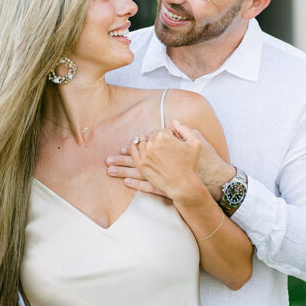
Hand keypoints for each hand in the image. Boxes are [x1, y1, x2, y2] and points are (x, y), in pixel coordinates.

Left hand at [108, 121, 234, 199]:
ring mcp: (149, 165)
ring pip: (131, 165)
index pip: (153, 136)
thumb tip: (174, 122)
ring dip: (120, 165)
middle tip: (111, 155)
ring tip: (109, 166)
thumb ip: (184, 129)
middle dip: (123, 152)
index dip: (152, 138)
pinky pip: (141, 181)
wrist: (193, 183)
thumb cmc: (194, 162)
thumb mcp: (196, 141)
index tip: (148, 140)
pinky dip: (133, 182)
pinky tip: (125, 182)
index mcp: (161, 139)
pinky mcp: (152, 180)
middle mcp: (151, 150)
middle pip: (136, 149)